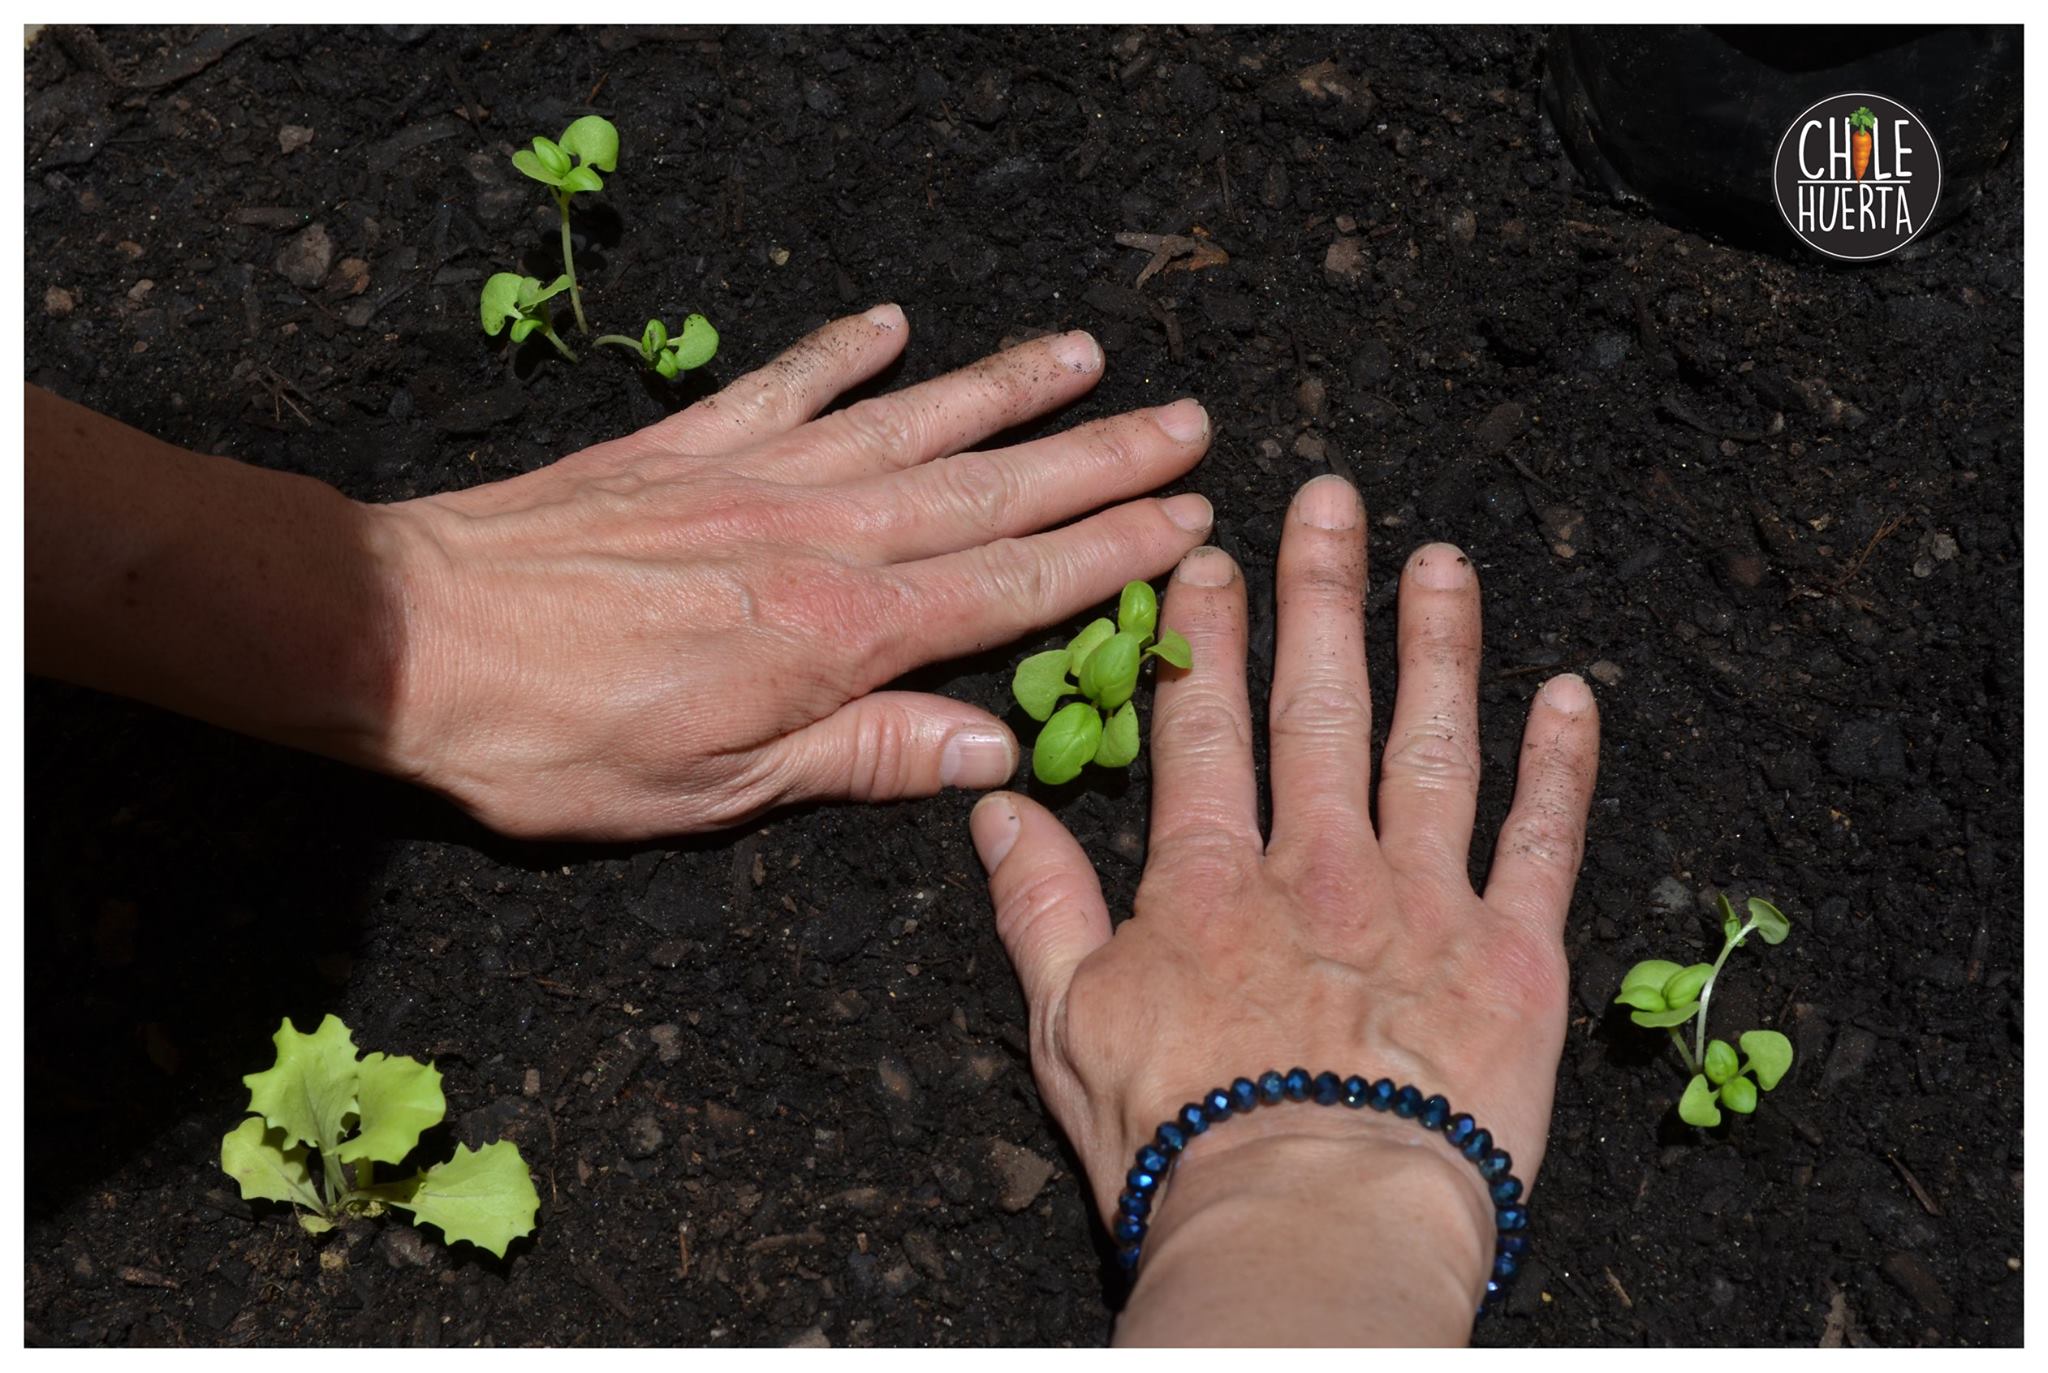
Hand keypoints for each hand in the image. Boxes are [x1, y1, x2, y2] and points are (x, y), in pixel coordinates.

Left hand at [373, 305, 1213, 838]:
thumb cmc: (558, 742)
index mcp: (839, 635)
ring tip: (1086, 357)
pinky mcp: (686, 448)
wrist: (414, 638)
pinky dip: (843, 352)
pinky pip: (786, 385)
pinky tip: (892, 326)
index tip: (1188, 520)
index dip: (1109, 554)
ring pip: (911, 423)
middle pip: (988, 492)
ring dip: (1005, 390)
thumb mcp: (718, 793)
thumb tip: (993, 750)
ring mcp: (754, 478)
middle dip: (1098, 460)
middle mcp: (818, 538)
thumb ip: (863, 758)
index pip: (1009, 588)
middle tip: (1188, 425)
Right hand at [969, 475, 1599, 1343]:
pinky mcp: (1513, 956)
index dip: (1207, 632)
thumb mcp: (1065, 1028)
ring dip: (1439, 644)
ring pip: (1434, 744)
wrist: (1312, 1226)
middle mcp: (1320, 866)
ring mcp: (1425, 902)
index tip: (1211, 553)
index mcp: (1209, 882)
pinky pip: (1546, 840)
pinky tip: (1571, 694)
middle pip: (1320, 704)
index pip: (1205, 727)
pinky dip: (1562, 764)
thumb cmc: (1182, 1140)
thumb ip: (1033, 908)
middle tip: (1333, 500)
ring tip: (1443, 562)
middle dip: (1322, 592)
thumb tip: (993, 807)